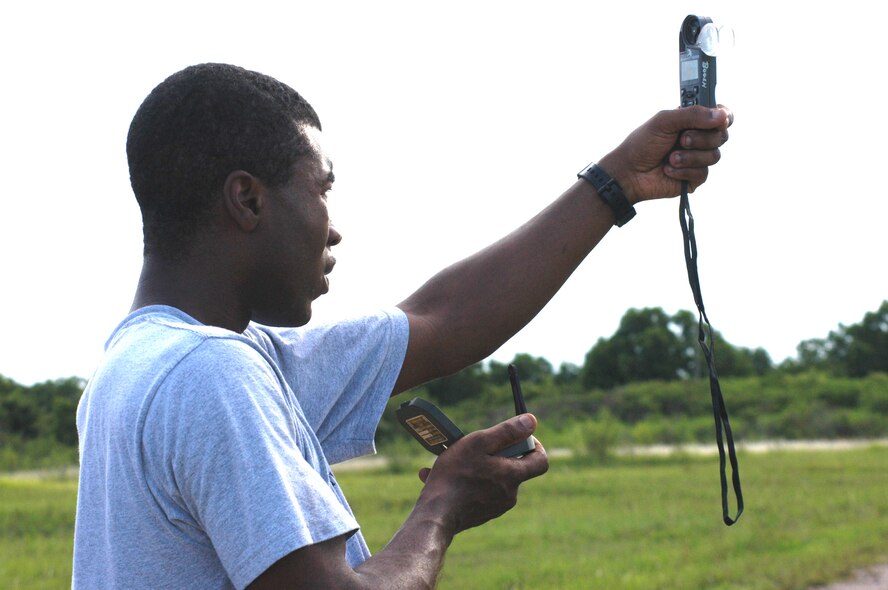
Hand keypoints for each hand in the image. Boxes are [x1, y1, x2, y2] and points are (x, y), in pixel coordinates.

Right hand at [415, 414, 548, 534]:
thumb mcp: (480, 443)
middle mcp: (510, 495)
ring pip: (493, 480)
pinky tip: (443, 478)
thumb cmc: (456, 475)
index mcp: (513, 476)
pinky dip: (467, 483)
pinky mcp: (480, 515)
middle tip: (475, 446)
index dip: (534, 445)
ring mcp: (495, 507)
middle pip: (513, 468)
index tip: (519, 437)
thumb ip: (507, 431)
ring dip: (478, 468)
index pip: (541, 460)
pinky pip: (479, 493)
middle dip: (497, 454)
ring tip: (451, 461)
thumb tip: (531, 421)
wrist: (435, 515)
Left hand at [598, 105, 732, 203]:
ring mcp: (697, 159)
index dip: (724, 117)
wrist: (629, 173)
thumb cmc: (642, 144)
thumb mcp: (664, 121)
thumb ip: (692, 114)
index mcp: (693, 121)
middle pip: (721, 136)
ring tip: (670, 158)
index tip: (720, 119)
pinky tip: (668, 170)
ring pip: (714, 156)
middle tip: (681, 140)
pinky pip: (703, 173)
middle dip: (701, 138)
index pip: (721, 115)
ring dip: (690, 157)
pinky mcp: (694, 178)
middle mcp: (698, 138)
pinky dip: (684, 171)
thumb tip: (722, 116)